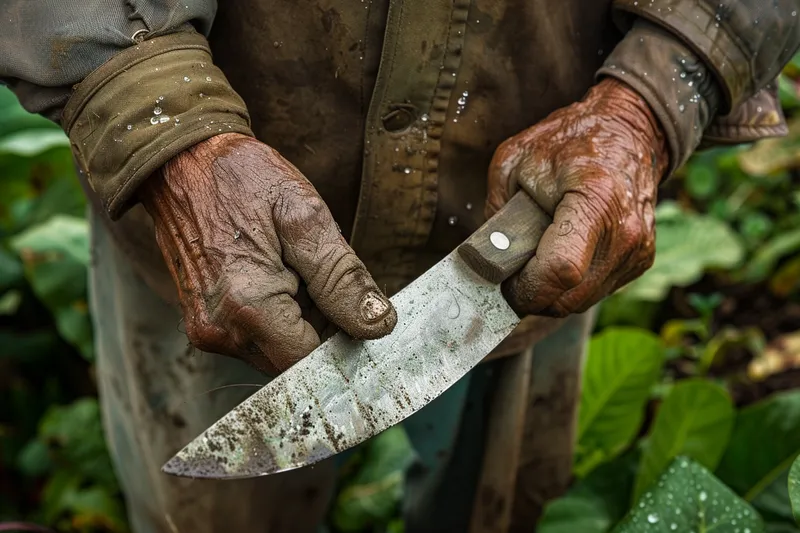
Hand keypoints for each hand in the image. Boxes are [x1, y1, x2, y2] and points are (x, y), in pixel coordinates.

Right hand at [139, 133, 396, 373]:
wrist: (181, 161)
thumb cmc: (244, 180)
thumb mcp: (306, 217)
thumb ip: (342, 277)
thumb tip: (378, 324)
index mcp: (248, 306)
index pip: (314, 360)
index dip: (344, 338)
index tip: (354, 303)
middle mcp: (221, 331)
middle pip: (294, 361)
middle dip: (321, 328)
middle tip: (321, 276)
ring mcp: (207, 330)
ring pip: (276, 352)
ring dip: (299, 323)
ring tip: (294, 271)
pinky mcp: (203, 323)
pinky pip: (255, 338)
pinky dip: (277, 317)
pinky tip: (277, 276)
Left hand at [486, 78, 667, 316]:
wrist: (627, 130)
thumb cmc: (568, 141)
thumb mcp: (514, 161)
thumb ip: (496, 212)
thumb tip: (484, 260)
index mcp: (595, 200)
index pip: (560, 270)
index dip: (524, 286)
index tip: (503, 279)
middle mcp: (624, 232)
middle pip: (567, 298)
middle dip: (531, 295)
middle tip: (512, 271)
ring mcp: (637, 250)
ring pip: (579, 303)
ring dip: (550, 292)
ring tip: (537, 254)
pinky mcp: (640, 261)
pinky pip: (594, 292)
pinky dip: (570, 285)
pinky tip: (562, 253)